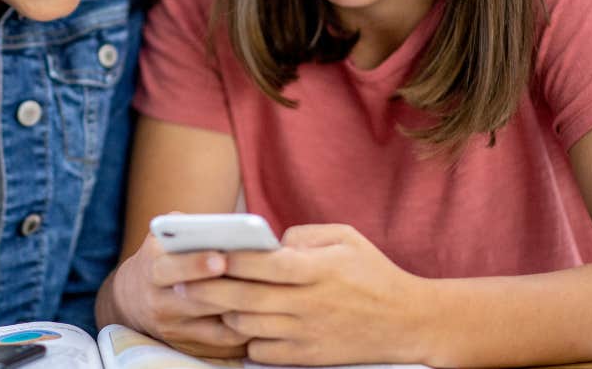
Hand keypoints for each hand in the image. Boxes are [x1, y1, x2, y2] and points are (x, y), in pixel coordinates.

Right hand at [108, 232, 250, 357]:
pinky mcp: (188, 345)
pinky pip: (222, 342)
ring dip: (242, 309)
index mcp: (152, 269)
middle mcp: (158, 302)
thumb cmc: (161, 258)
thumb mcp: (161, 239)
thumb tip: (217, 225)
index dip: (196, 264)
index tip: (220, 258)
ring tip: (267, 294)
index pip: (170, 268)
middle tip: (255, 278)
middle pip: (197, 299)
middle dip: (227, 289)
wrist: (133, 299)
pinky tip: (262, 314)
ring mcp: (173, 327)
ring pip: (214, 324)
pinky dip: (244, 328)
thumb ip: (183, 227)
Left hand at [184, 224, 431, 365]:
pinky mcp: (308, 357)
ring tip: (202, 302)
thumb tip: (267, 242)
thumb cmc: (373, 273)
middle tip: (181, 282)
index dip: (229, 258)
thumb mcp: (345, 237)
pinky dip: (244, 340)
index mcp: (315, 270)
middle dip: (207, 290)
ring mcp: (306, 334)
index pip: (262, 264)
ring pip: (247, 327)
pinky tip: (236, 326)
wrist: (410, 323)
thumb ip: (302, 234)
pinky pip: (262, 352)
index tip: (205, 251)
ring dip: (221, 315)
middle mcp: (307, 304)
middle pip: (244, 299)